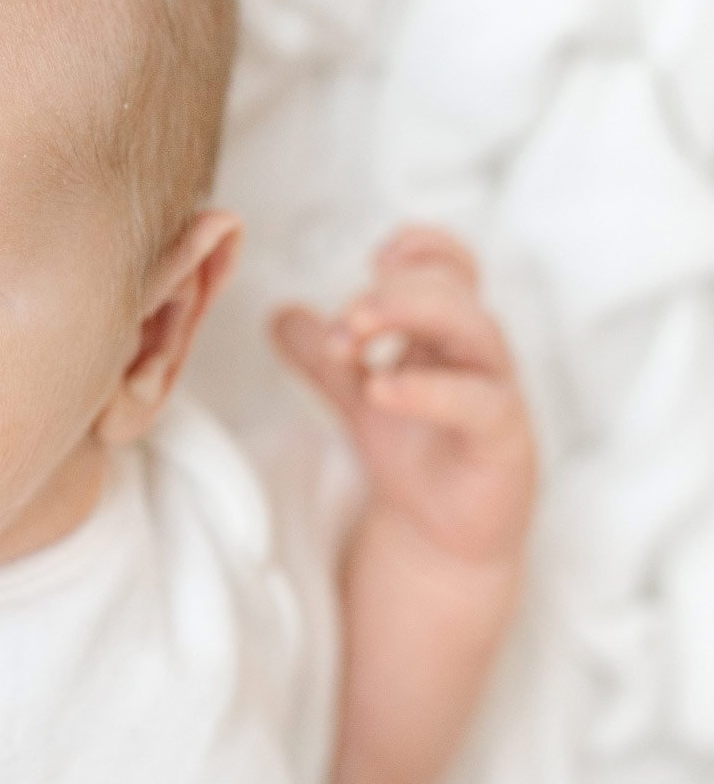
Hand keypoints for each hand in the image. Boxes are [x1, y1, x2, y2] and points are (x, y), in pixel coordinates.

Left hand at [270, 226, 536, 571]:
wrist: (446, 535)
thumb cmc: (419, 454)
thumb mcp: (359, 398)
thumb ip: (325, 358)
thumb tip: (279, 314)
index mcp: (450, 333)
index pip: (453, 267)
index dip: (424, 248)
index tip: (376, 255)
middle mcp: (478, 354)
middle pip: (455, 291)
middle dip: (396, 290)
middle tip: (345, 315)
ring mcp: (496, 392)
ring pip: (475, 330)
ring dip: (412, 316)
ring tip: (352, 334)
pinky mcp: (504, 439)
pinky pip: (477, 403)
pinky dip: (428, 390)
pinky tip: (378, 389)